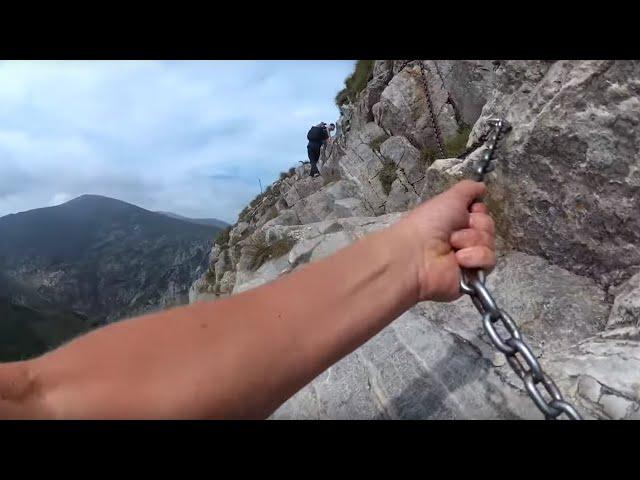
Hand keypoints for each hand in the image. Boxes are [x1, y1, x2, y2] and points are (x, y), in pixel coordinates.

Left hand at [395, 180, 495, 301]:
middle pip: (489, 228)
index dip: (478, 212)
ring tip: (451, 246)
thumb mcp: (449, 198)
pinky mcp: (472, 277)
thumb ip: (468, 189)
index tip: (469, 212)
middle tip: (453, 233)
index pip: (483, 215)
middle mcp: (462, 240)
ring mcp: (468, 259)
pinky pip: (488, 261)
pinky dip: (474, 257)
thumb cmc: (428, 223)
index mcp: (456, 222)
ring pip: (490, 244)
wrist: (416, 254)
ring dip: (471, 241)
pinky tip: (458, 260)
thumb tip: (482, 185)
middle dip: (475, 226)